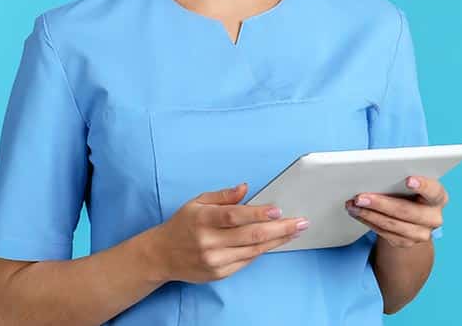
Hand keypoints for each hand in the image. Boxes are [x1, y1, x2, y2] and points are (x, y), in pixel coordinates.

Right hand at [150, 183, 308, 283]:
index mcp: (203, 219)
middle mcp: (208, 241)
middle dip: (280, 229)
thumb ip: (223, 196)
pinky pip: (247, 260)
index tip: (278, 210)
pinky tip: (276, 242)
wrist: (161, 255)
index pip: (234, 216)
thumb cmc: (183, 225)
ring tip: (295, 231)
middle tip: (301, 222)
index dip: (257, 213)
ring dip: (278, 240)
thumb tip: (245, 188)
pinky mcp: (219, 273)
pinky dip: (263, 250)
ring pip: (253, 250)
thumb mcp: (197, 202)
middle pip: (250, 235)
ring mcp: (214, 260)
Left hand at [345, 175, 447, 247]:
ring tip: (353, 205)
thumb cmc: (410, 192)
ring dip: (368, 214)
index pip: (433, 190)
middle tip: (360, 197)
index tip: (408, 180)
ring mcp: (422, 234)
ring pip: (392, 224)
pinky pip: (385, 233)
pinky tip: (357, 213)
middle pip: (406, 211)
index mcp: (439, 196)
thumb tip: (376, 174)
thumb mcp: (412, 183)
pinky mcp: (406, 243)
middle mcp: (434, 217)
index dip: (422, 185)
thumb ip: (401, 178)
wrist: (413, 217)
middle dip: (380, 203)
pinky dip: (368, 222)